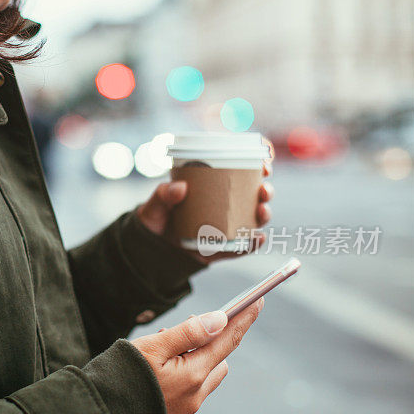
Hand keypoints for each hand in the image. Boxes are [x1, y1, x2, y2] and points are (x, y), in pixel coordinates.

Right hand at [131, 299, 262, 413]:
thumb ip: (187, 333)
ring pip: (203, 379)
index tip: (257, 300)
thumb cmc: (119, 378)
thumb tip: (219, 319)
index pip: (227, 340)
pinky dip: (181, 380)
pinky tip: (156, 375)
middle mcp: (195, 396)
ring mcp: (185, 412)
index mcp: (193, 375)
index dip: (244, 318)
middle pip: (218, 361)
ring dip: (196, 362)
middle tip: (187, 326)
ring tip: (165, 351)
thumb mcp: (151, 347)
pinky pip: (187, 395)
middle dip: (212, 342)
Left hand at [135, 162, 273, 263]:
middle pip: (253, 196)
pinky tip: (259, 238)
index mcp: (211, 188)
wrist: (147, 246)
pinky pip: (240, 248)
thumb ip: (163, 195)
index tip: (264, 164)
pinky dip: (251, 244)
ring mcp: (224, 228)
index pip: (240, 173)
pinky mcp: (220, 250)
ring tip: (262, 211)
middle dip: (265, 191)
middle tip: (264, 190)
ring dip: (263, 215)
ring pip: (252, 221)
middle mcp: (223, 207)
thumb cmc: (155, 218)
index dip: (257, 167)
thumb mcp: (155, 204)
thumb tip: (179, 188)